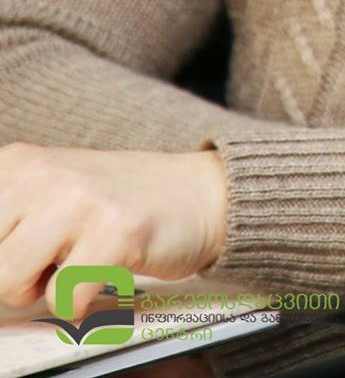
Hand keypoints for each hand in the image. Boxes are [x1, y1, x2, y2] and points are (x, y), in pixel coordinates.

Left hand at [0, 144, 227, 319]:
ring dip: (42, 291)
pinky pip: (62, 298)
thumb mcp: (50, 195)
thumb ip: (8, 223)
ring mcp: (78, 201)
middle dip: (14, 278)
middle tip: (52, 263)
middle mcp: (42, 175)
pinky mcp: (113, 233)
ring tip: (74, 267)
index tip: (23, 254)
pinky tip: (104, 273)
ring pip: (8, 282)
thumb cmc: (123, 202)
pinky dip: (81, 301)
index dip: (1, 257)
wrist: (202, 193)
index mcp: (18, 164)